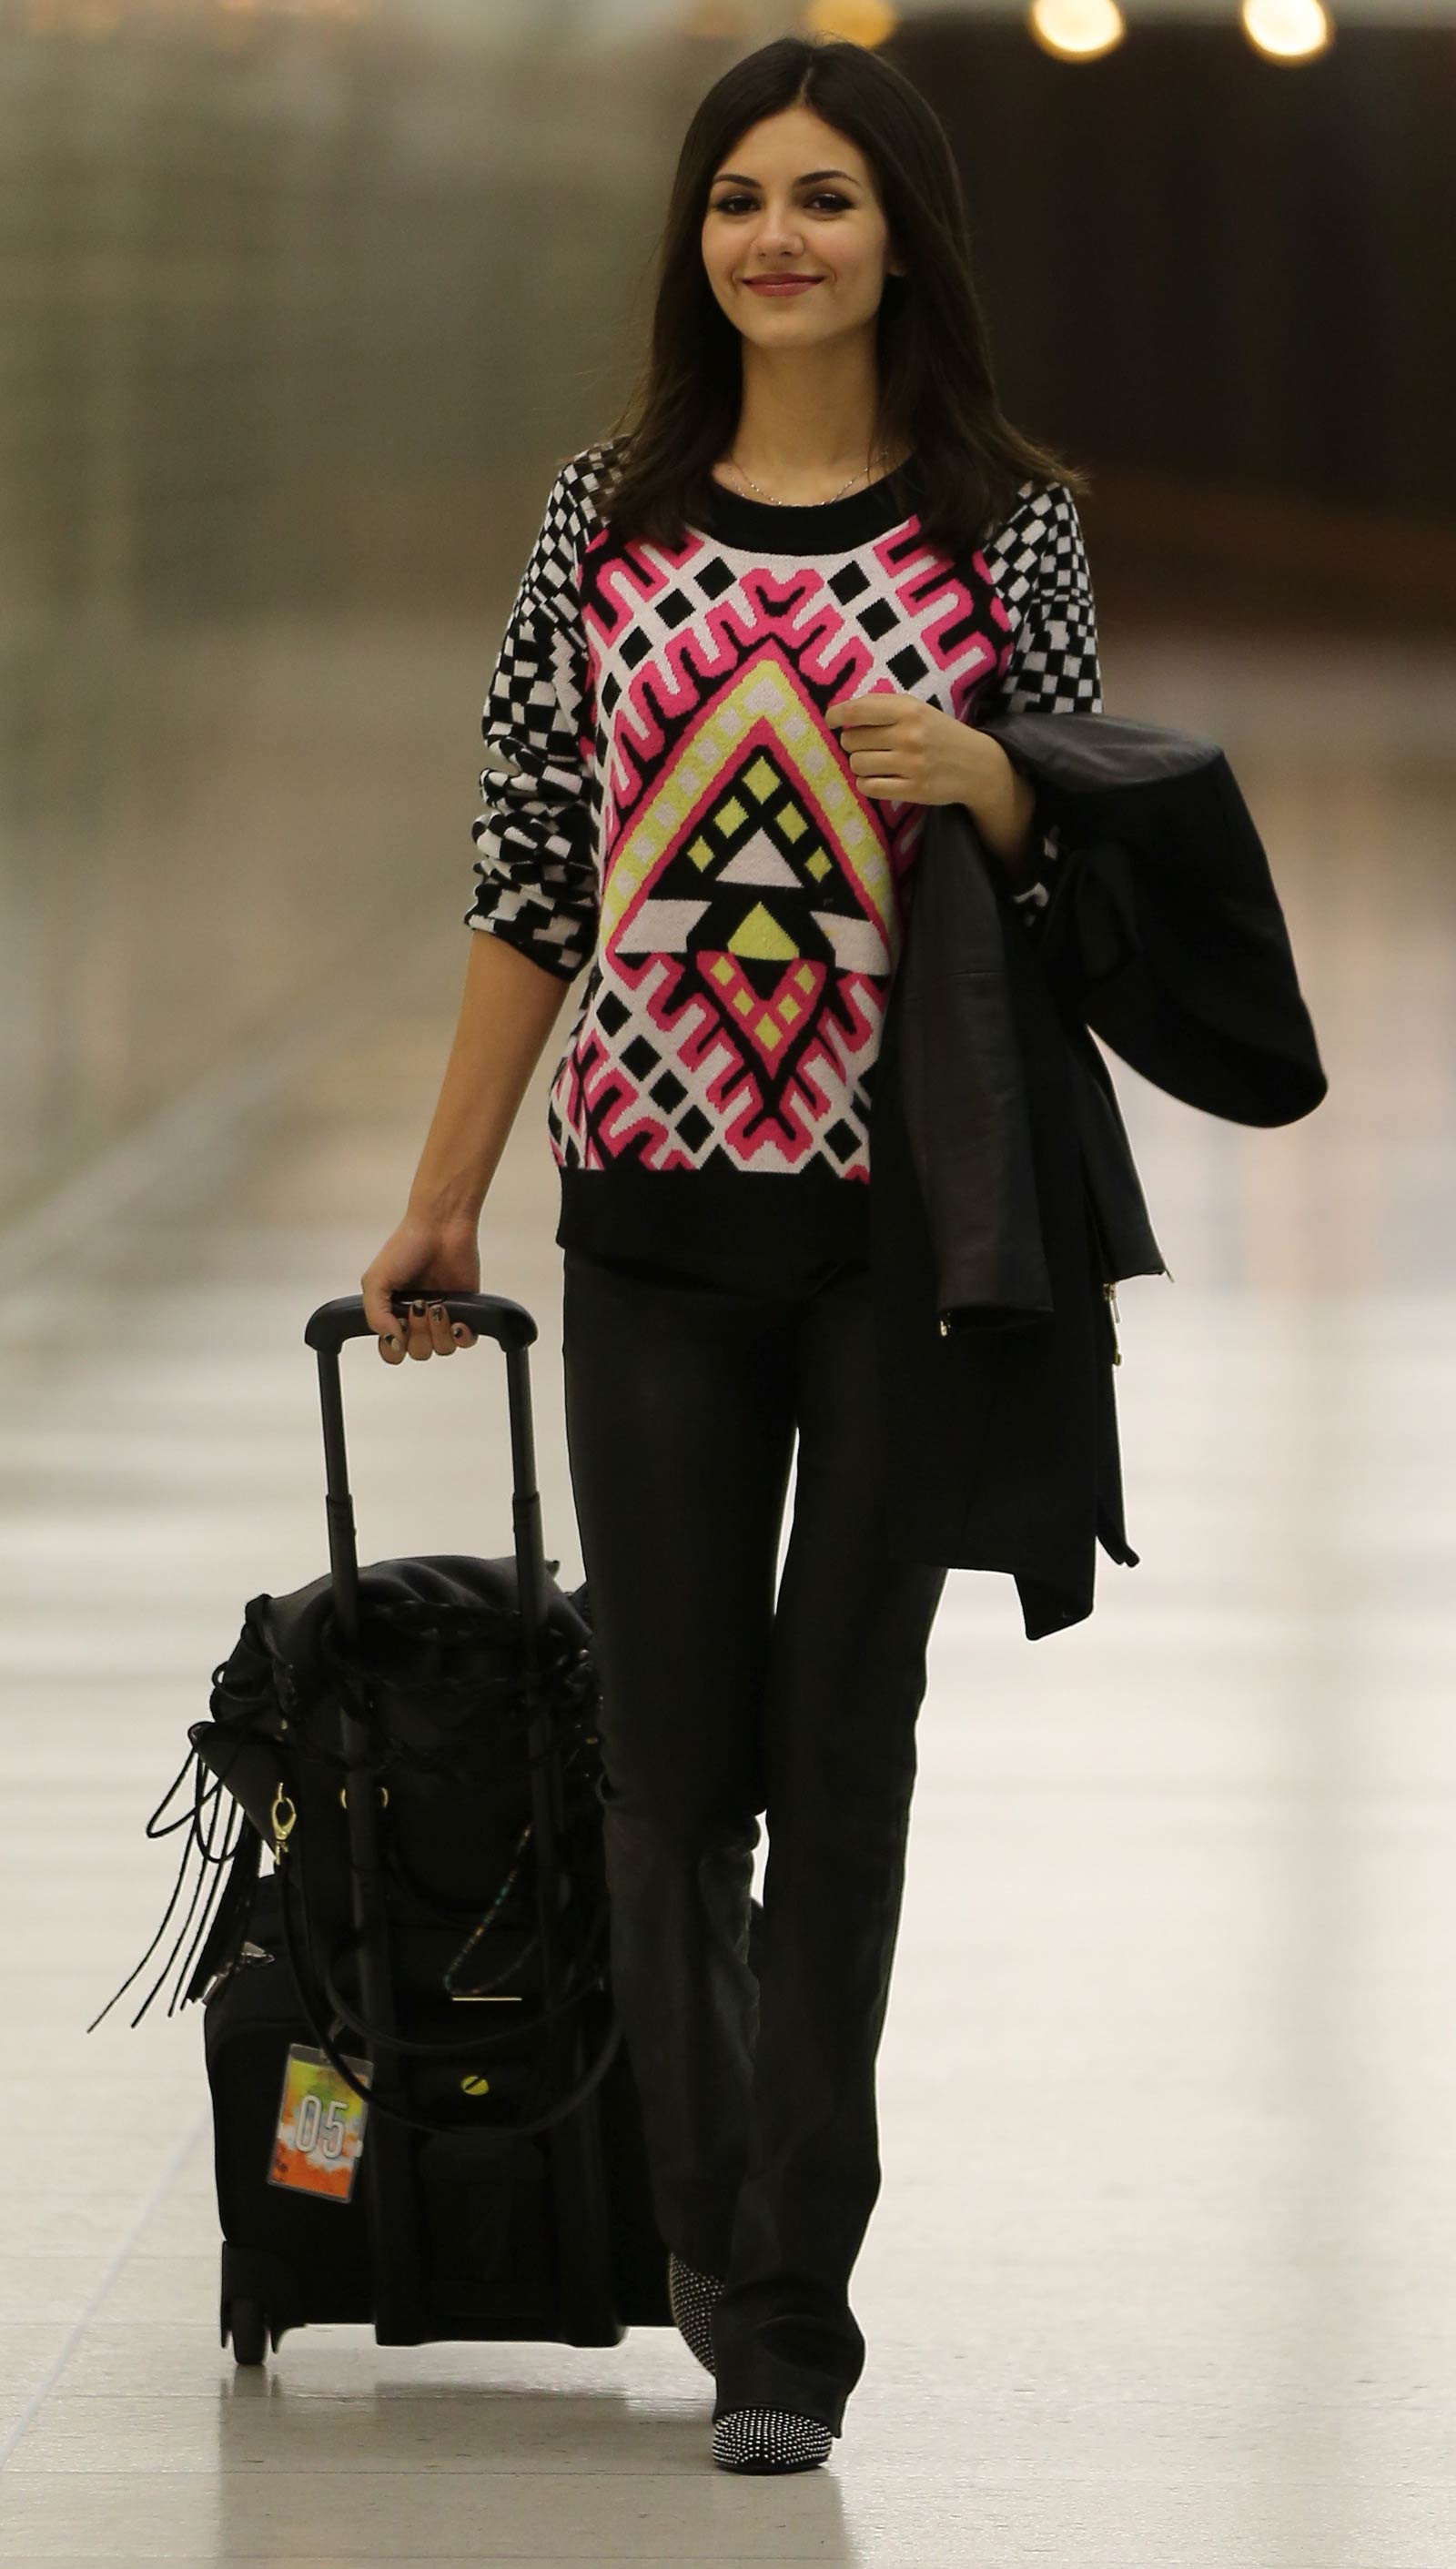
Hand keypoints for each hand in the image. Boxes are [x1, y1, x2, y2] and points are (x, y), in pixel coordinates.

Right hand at [361, 1213, 481, 1364]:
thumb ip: (375, 1316)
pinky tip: (456, 1320)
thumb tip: (392, 1341)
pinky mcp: (466, 1311)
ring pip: (441, 1349)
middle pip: (418, 1353)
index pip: (391, 1350)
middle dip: (418, 1334)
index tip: (398, 1326)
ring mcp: (442, 1316)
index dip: (394, 1347)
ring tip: (438, 1306)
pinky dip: (462, 1335)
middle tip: (419, 1306)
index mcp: (393, 1313)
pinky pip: (466, 1341)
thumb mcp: (375, 1280)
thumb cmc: (407, 1246)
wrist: (441, 1227)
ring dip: (439, 1331)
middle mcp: (417, 1318)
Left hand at [824, 688, 986, 809]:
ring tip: (874, 762)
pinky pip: (869, 788)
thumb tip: (842, 711)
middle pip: (851, 740)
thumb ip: (882, 705)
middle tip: (867, 744)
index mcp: (908, 710)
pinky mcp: (913, 790)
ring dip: (859, 764)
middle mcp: (909, 736)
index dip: (835, 715)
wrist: (976, 765)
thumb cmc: (939, 732)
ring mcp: (911, 765)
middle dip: (852, 742)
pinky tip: (878, 779)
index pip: (857, 710)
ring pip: (857, 764)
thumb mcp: (917, 709)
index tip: (831, 720)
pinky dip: (867, 783)